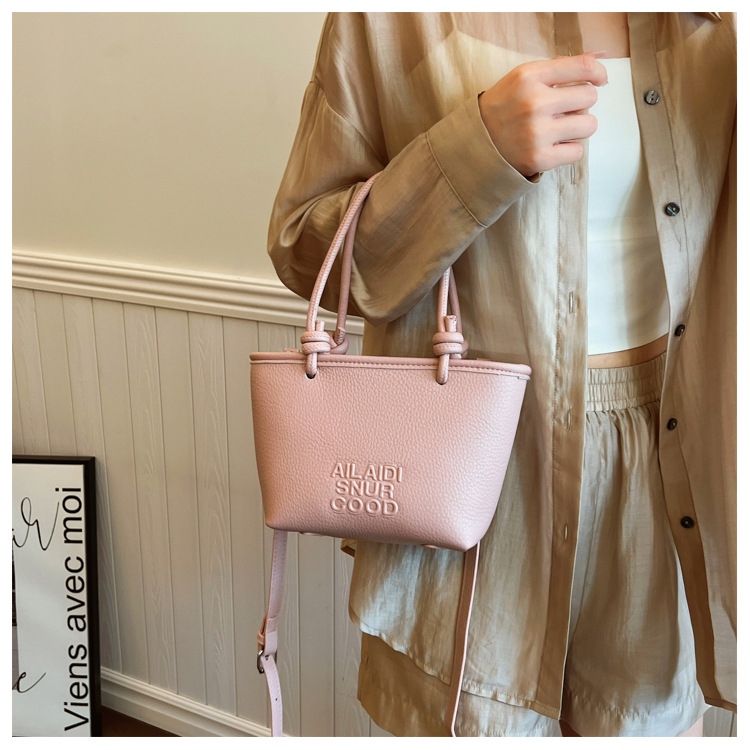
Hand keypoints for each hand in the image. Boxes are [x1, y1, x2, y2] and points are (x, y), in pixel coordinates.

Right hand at [478, 52, 608, 177]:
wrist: (476, 142)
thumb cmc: (505, 107)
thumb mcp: (524, 78)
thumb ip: (559, 68)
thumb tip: (598, 63)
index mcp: (530, 77)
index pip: (583, 68)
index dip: (598, 73)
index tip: (599, 80)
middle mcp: (534, 103)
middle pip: (590, 97)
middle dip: (581, 103)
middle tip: (563, 111)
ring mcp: (537, 133)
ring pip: (588, 125)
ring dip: (578, 128)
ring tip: (559, 129)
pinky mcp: (539, 158)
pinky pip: (577, 151)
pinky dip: (569, 150)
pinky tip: (553, 146)